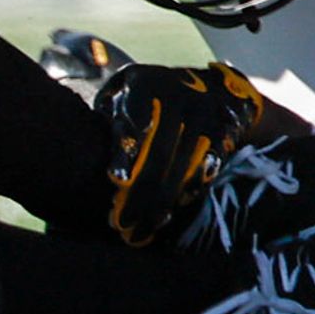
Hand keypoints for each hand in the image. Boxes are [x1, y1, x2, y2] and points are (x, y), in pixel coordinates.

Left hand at [92, 59, 268, 246]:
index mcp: (147, 83)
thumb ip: (109, 112)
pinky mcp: (222, 134)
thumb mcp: (124, 89)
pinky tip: (170, 214)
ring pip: (182, 166)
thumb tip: (92, 144)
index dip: (128, 149)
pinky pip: (205, 170)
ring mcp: (204, 116)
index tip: (117, 179)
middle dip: (140, 192)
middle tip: (122, 223)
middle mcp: (178, 96)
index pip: (136, 118)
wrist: (212, 87)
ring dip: (161, 203)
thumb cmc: (150, 95)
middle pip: (159, 152)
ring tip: (141, 230)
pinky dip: (187, 194)